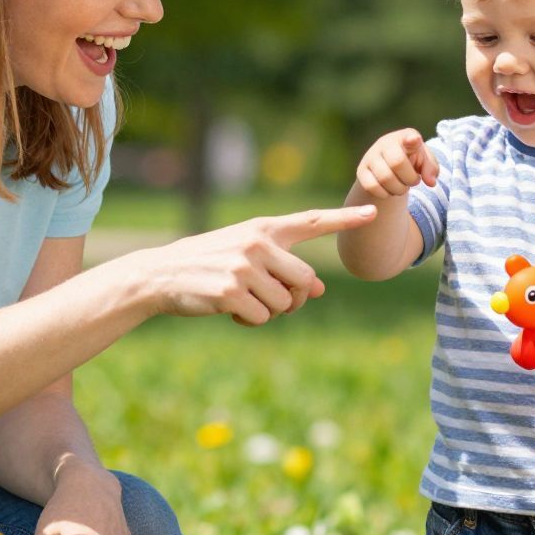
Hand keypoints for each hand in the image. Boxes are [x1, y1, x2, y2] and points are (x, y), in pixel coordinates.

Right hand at [134, 206, 377, 324]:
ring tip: (240, 300)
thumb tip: (319, 290)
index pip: (312, 221)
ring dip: (268, 312)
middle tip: (268, 299)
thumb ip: (282, 266)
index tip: (373, 213)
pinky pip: (262, 318)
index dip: (345, 219)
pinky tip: (227, 310)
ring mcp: (244, 267)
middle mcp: (257, 243)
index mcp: (264, 228)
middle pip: (306, 282)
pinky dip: (249, 322)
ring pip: (285, 304)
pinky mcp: (231, 291)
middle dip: (293, 300)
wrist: (160, 275)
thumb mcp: (247, 257)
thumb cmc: (209, 264)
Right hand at [354, 128, 439, 202]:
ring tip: (403, 187)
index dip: (411, 140)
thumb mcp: (425, 163)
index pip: (408, 136)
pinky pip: (372, 187)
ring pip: (385, 178)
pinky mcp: (361, 171)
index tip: (414, 140)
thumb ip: (431, 169)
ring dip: (399, 189)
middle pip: (398, 162)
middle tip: (414, 181)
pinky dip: (385, 194)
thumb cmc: (411, 161)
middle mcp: (385, 143)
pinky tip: (389, 191)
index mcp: (404, 137)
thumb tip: (430, 182)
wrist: (389, 167)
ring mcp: (371, 156)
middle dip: (410, 178)